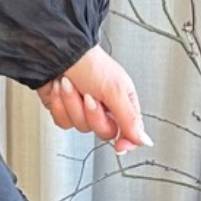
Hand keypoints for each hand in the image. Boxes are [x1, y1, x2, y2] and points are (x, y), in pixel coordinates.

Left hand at [36, 44, 151, 154]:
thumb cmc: (89, 63)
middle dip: (93, 114)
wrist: (57, 54)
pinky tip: (60, 89)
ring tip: (71, 85)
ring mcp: (82, 110)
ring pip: (81, 126)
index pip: (129, 132)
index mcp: (121, 101)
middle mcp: (104, 108)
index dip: (126, 142)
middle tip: (89, 96)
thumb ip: (130, 119)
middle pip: (103, 132)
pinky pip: (63, 122)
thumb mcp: (115, 90)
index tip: (120, 146)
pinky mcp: (64, 110)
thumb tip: (144, 140)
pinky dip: (60, 105)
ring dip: (73, 104)